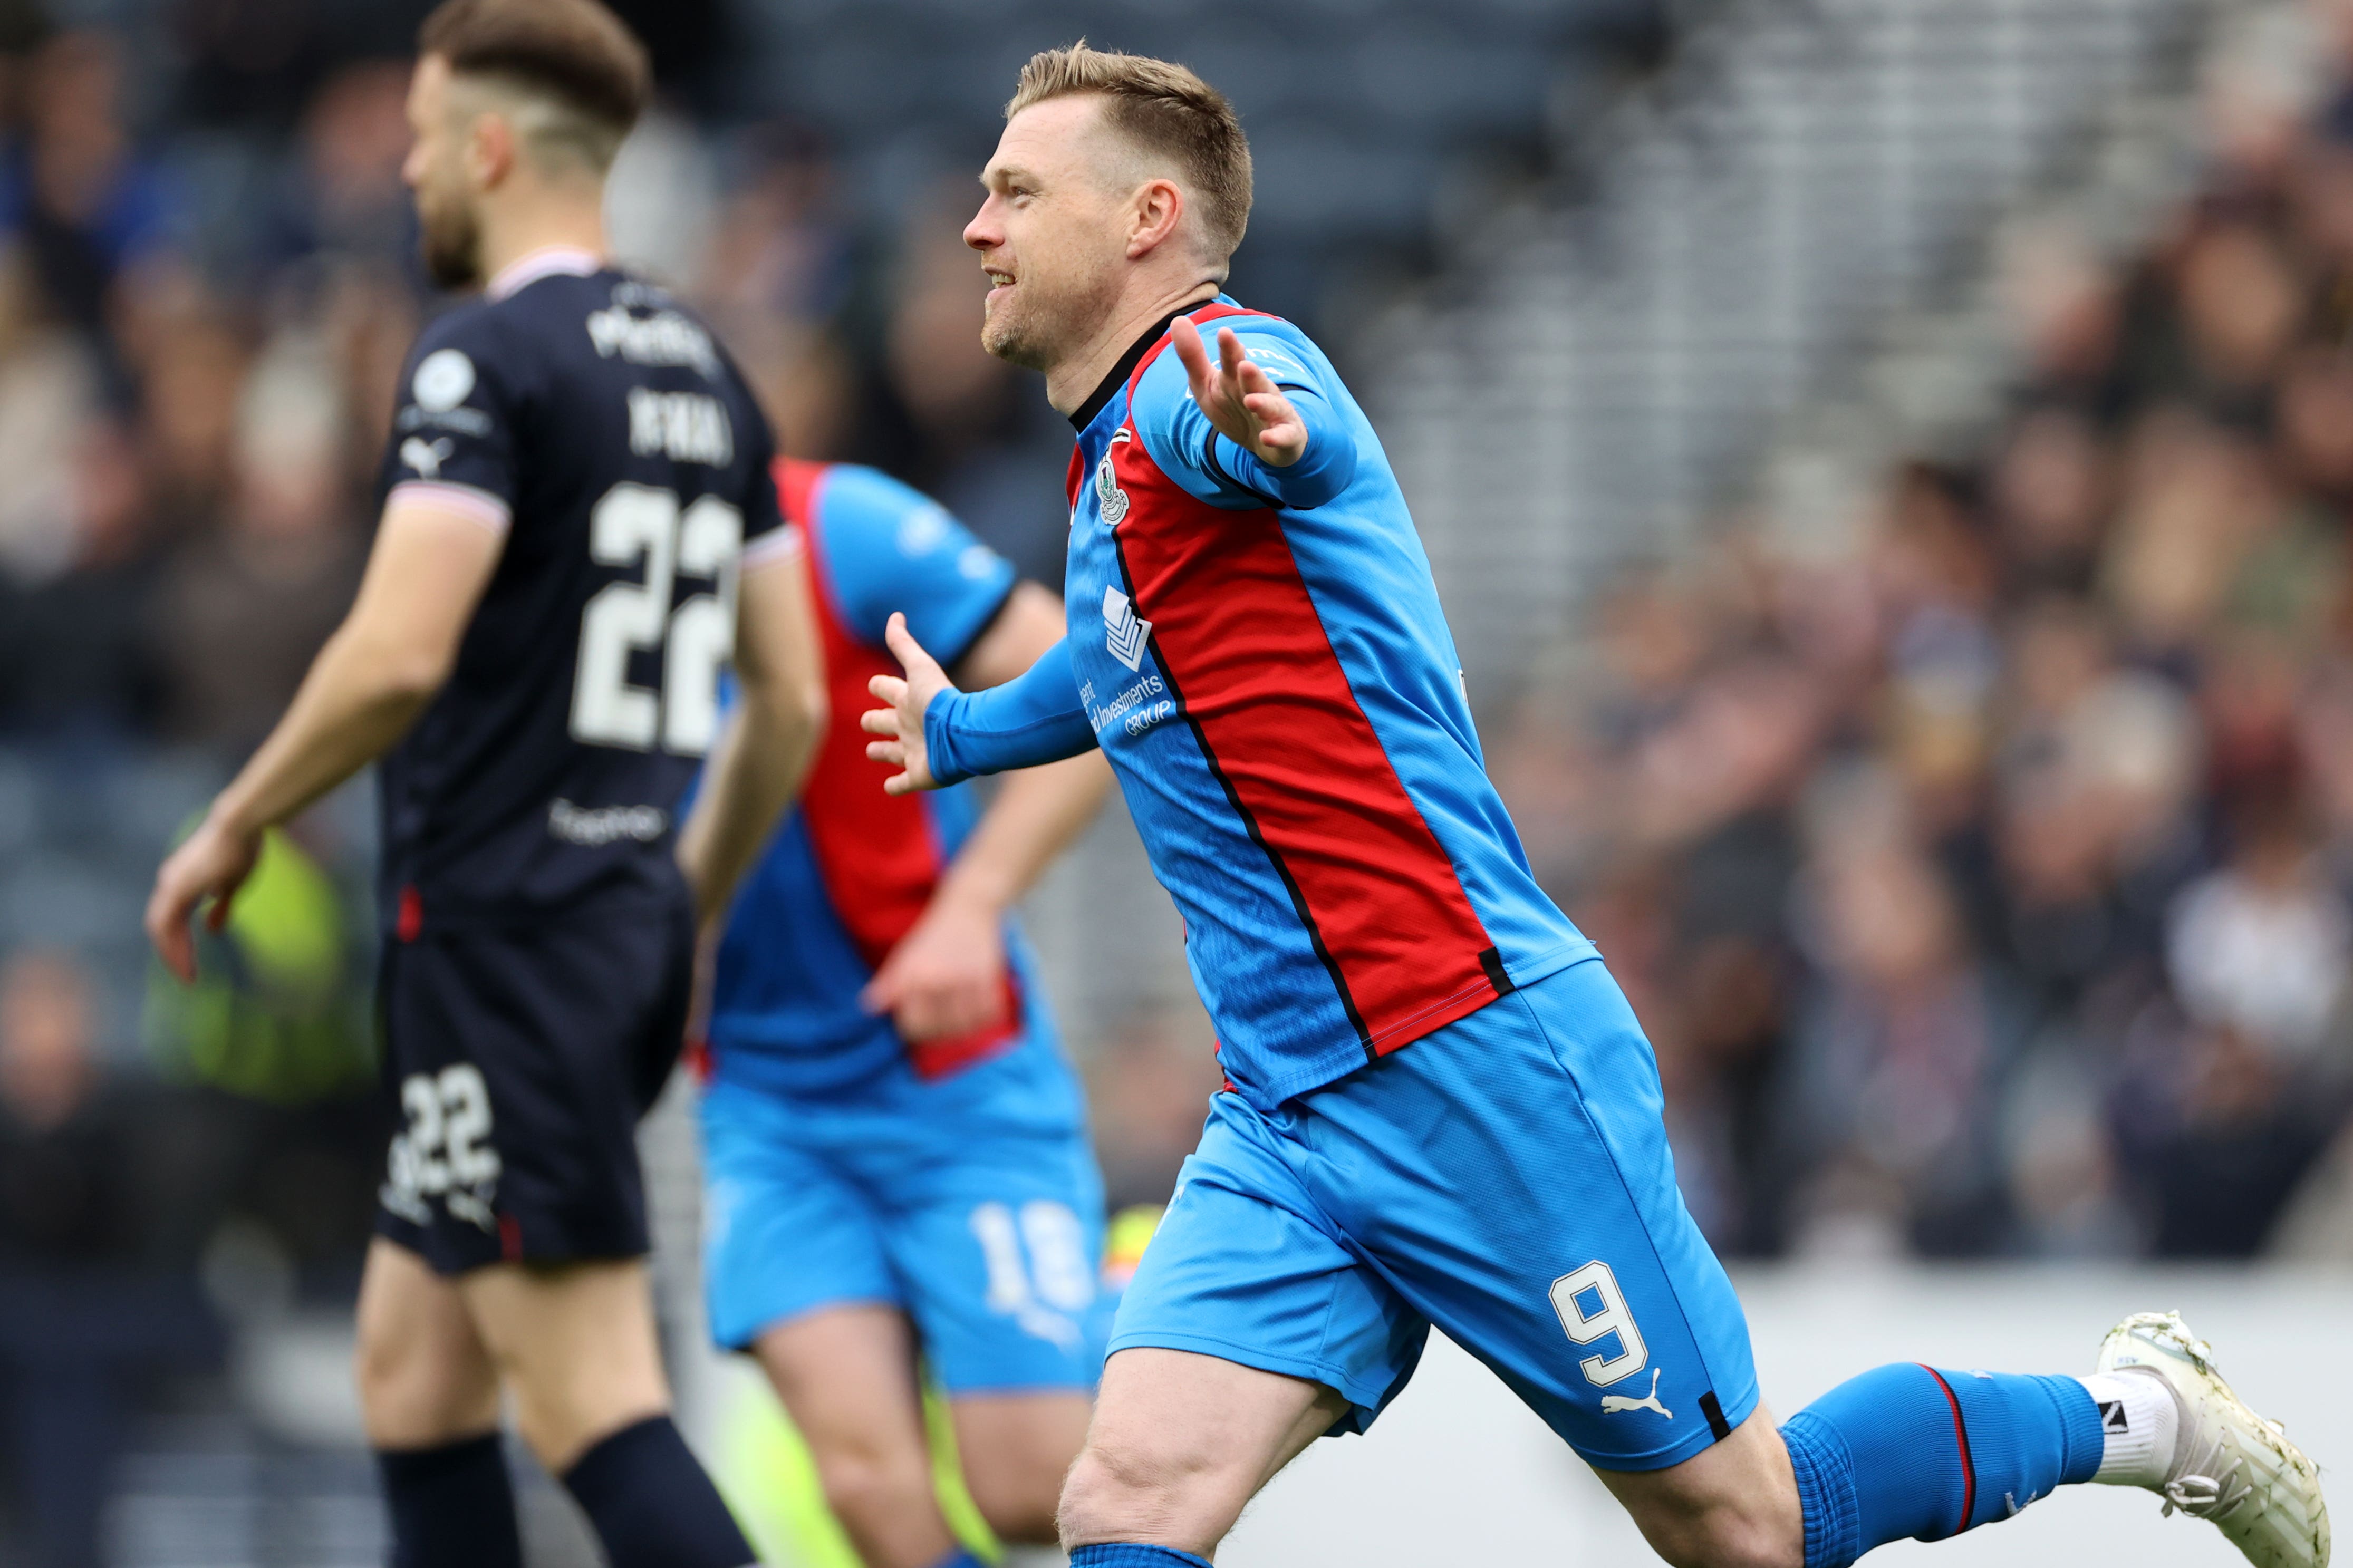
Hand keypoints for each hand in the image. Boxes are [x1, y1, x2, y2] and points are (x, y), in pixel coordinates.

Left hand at [145, 813, 262, 982]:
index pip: (171, 920)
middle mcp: (170, 884)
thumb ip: (221, 907)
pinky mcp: (177, 888)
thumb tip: (211, 931)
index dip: (179, 942)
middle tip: (187, 976)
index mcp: (181, 882)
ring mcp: (171, 885)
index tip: (190, 962)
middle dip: (173, 954)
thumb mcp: (233, 884)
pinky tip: (186, 961)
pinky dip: (174, 945)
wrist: (240, 824)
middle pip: (161, 927)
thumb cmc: (242, 847)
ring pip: (161, 929)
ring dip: (173, 955)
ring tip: (187, 976)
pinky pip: (167, 925)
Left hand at [861, 889, 1008, 1041]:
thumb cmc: (933, 934)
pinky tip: (978, 1013)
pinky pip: (989, 1013)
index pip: (912, 1026)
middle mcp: (938, 978)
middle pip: (940, 1030)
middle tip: (941, 1024)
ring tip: (959, 1020)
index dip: (914, 1031)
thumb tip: (869, 1006)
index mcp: (914, 975)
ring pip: (966, 1025)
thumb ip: (888, 982)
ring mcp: (965, 978)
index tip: (919, 1025)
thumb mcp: (905, 953)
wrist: (969, 907)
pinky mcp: (989, 975)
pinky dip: (985, 1018)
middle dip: (939, 1032)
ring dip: (963, 1028)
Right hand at [862, 613, 957, 794]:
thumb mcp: (919, 668)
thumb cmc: (939, 701)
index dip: (880, 687)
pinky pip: (903, 783)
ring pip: (891, 752)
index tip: (876, 685)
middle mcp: (909, 726)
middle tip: (869, 721)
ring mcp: (914, 751)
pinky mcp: (919, 775)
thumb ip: (904, 644)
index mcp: (909, 700)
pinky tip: (889, 786)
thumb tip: (896, 615)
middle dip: (876, 721)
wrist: (962, 735)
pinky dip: (895, 786)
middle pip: (885, 721)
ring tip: (874, 750)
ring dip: (882, 751)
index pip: (888, 690)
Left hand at [1171, 317, 1306, 467]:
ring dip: (1264, 403)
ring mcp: (1274, 413)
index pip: (1233, 361)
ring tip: (1251, 401)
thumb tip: (1178, 320)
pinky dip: (1278, 437)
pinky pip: (1285, 436)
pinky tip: (1267, 438)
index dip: (1229, 349)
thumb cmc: (1232, 408)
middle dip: (1251, 373)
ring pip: (1272, 406)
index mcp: (1237, 378)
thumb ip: (1193, 356)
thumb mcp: (1206, 385)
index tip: (1224, 333)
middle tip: (1243, 365)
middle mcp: (1258, 391)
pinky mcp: (1286, 435)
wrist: (1264, 441)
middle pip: (1255, 380)